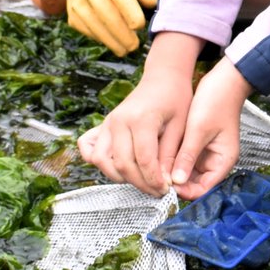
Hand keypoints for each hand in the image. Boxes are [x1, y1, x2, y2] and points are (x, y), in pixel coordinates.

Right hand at [66, 0, 157, 56]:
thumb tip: (153, 4)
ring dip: (110, 41)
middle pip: (107, 15)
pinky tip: (111, 41)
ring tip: (124, 50)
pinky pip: (85, 29)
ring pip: (94, 25)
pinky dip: (99, 37)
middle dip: (122, 35)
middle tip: (134, 46)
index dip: (131, 15)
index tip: (140, 26)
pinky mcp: (71, 10)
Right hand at [77, 33, 200, 194]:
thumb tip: (167, 183)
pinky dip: (98, 162)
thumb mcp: (181, 127)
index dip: (154, 180)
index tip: (166, 189)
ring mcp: (108, 123)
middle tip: (158, 191)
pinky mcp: (103, 125)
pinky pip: (89, 148)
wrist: (163, 78)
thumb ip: (171, 155)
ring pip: (102, 161)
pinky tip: (118, 167)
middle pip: (122, 164)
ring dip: (120, 177)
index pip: (143, 160)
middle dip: (141, 183)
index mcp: (141, 120)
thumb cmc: (176, 100)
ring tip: (142, 180)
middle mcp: (119, 121)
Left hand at [168, 59, 252, 199]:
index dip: (185, 191)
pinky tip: (158, 156)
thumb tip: (175, 181)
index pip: (204, 189)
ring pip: (186, 172)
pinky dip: (172, 160)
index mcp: (223, 161)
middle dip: (176, 183)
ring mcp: (206, 153)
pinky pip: (183, 159)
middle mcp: (215, 161)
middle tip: (154, 178)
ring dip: (172, 172)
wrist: (224, 80)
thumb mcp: (199, 130)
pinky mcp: (197, 145)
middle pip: (194, 183)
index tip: (165, 185)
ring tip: (153, 168)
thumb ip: (187, 156)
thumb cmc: (217, 102)